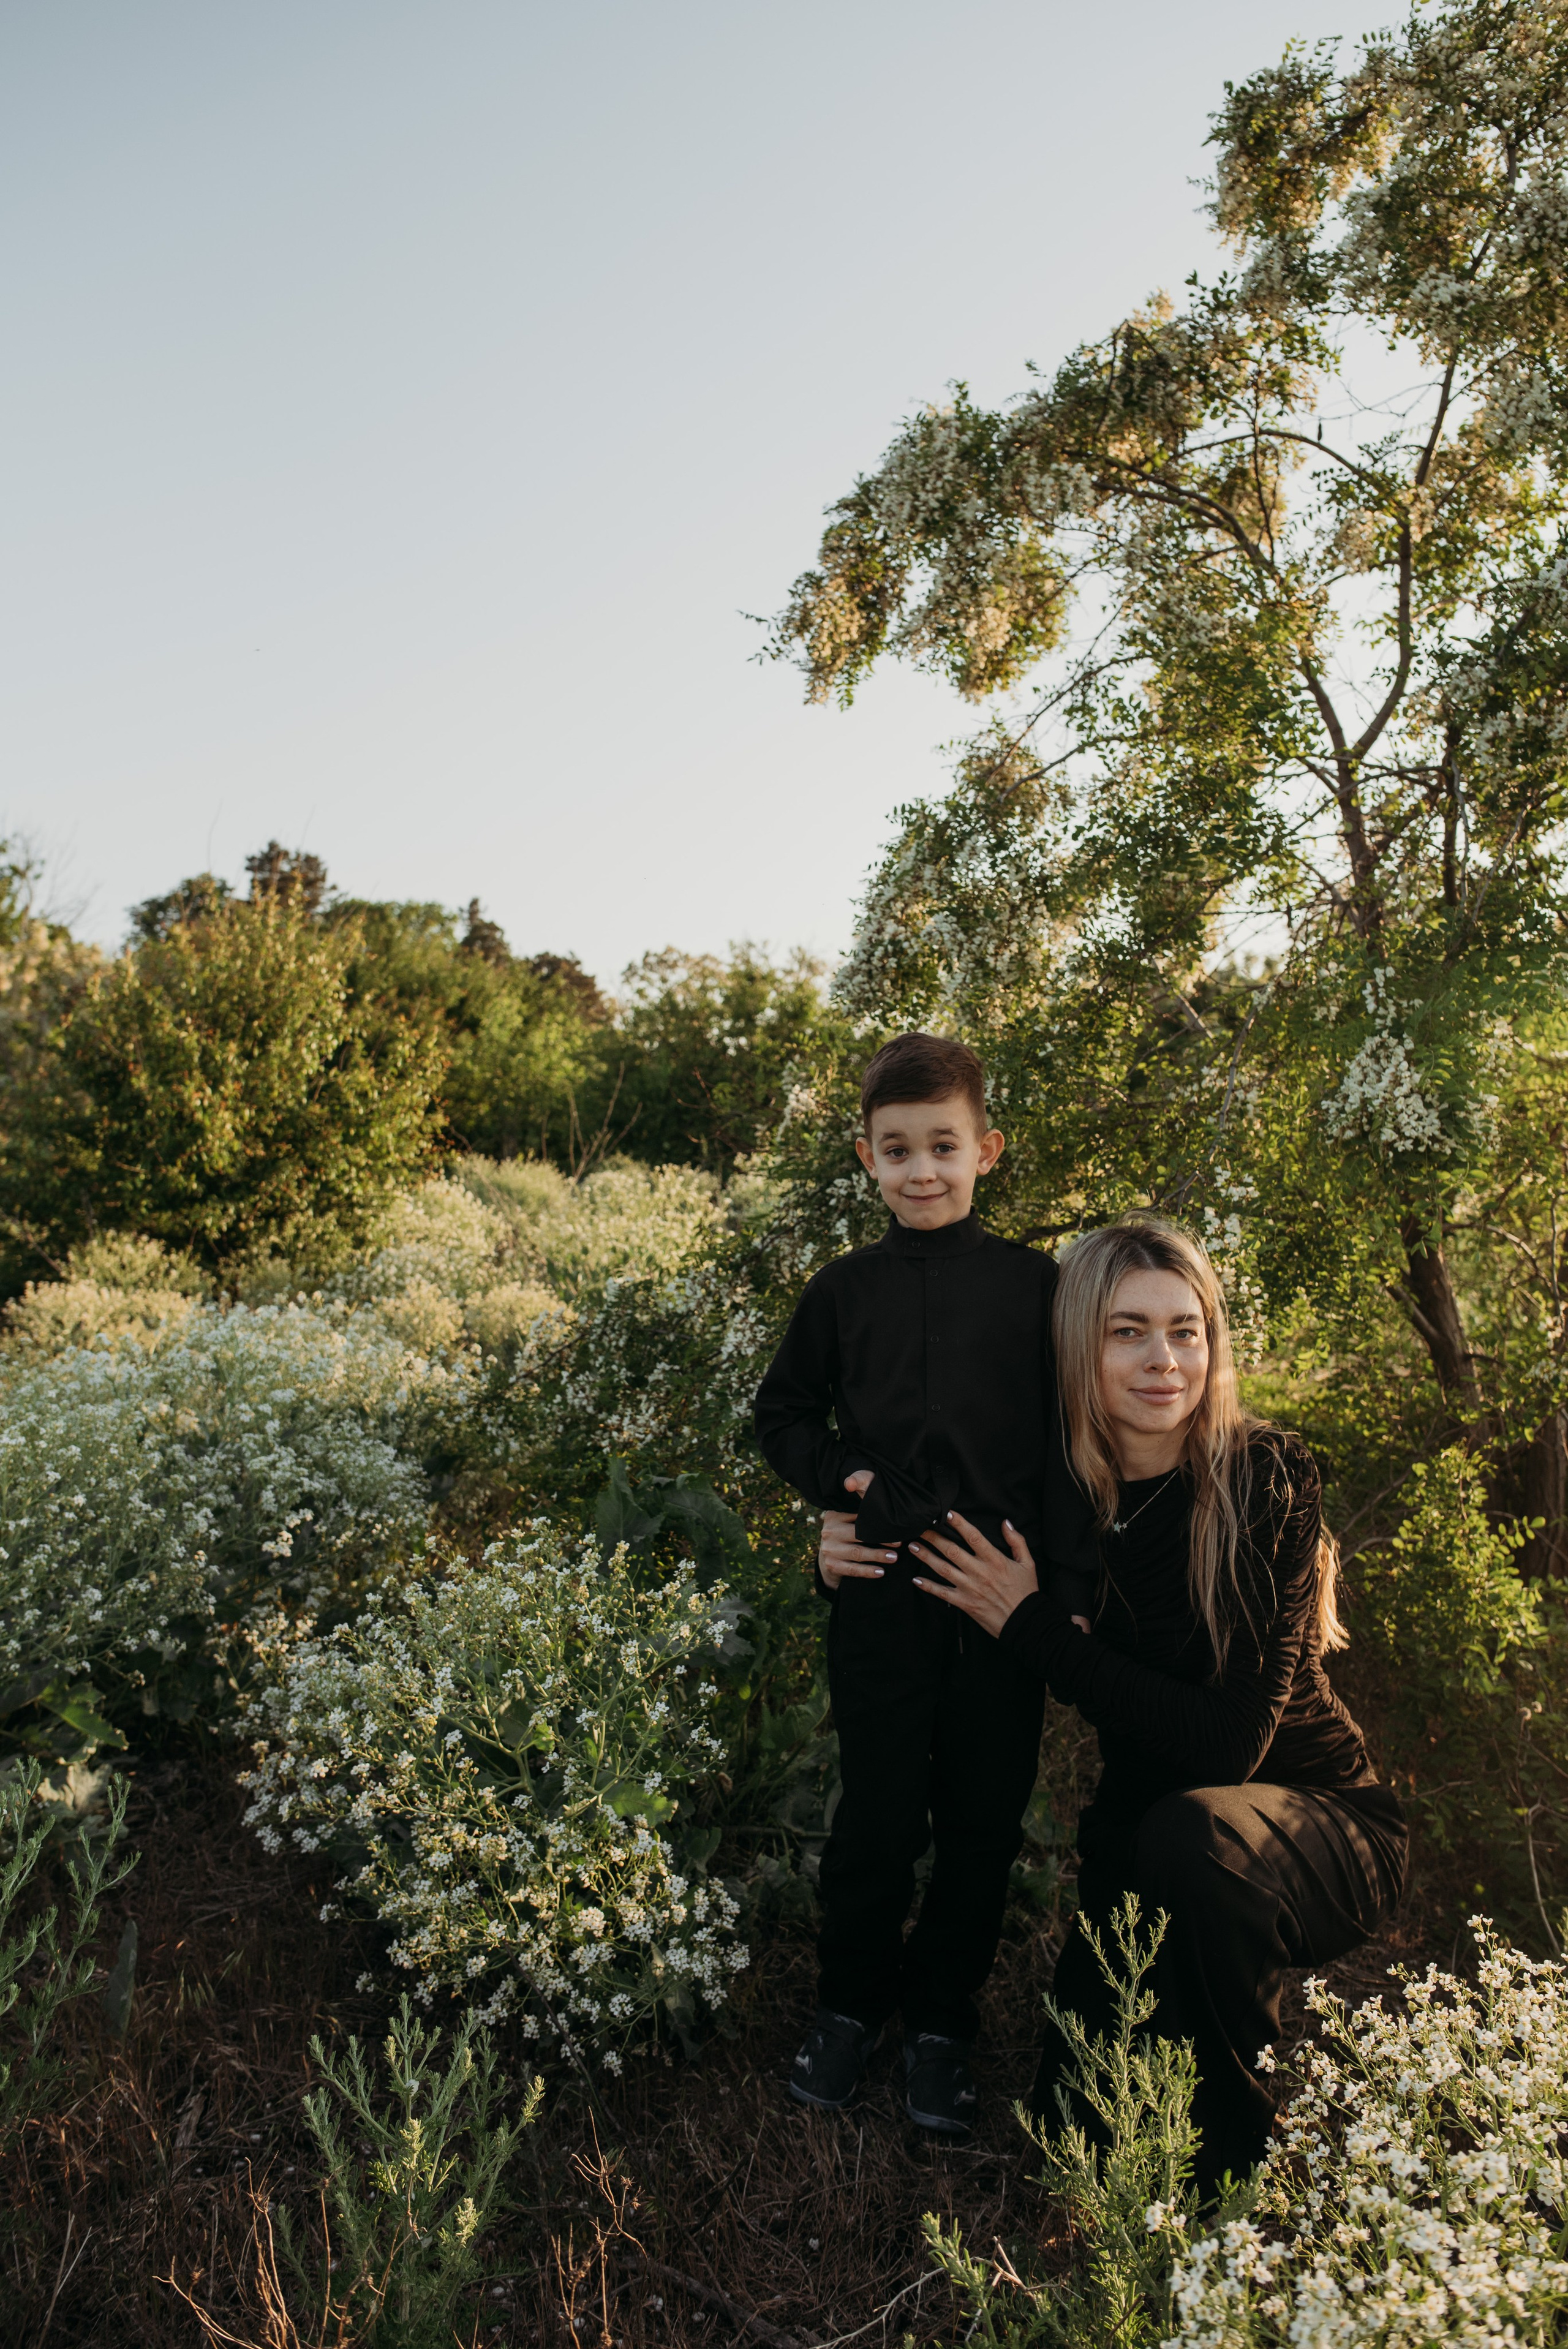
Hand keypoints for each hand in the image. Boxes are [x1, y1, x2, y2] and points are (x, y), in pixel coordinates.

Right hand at [816, 1472, 894, 1590]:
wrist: (827, 1558)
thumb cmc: (844, 1536)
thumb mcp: (847, 1522)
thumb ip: (860, 1515)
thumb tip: (888, 1509)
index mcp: (834, 1517)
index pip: (858, 1518)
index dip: (877, 1523)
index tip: (894, 1526)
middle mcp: (829, 1532)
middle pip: (859, 1535)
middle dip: (881, 1540)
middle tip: (899, 1543)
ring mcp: (829, 1550)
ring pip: (858, 1553)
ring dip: (877, 1556)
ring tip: (893, 1557)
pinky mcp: (832, 1565)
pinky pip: (853, 1569)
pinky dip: (867, 1571)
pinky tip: (880, 1572)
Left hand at [909, 1511, 1039, 1637]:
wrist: (1024, 1622)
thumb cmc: (1026, 1592)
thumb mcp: (1027, 1563)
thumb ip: (1017, 1541)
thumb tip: (1006, 1523)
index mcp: (995, 1560)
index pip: (974, 1537)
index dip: (959, 1524)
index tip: (946, 1513)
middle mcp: (979, 1572)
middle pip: (952, 1550)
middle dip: (934, 1537)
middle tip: (920, 1527)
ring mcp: (970, 1588)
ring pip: (943, 1569)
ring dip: (926, 1557)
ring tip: (913, 1546)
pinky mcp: (965, 1603)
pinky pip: (943, 1593)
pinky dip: (929, 1587)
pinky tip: (916, 1580)